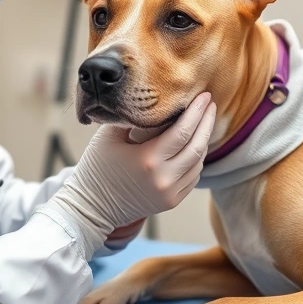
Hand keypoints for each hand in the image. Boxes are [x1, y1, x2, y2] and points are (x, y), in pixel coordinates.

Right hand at [39, 93, 215, 258]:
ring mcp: (170, 193)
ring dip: (203, 140)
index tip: (204, 96)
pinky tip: (194, 144)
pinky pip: (193, 176)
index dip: (197, 112)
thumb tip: (155, 100)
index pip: (183, 131)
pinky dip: (196, 159)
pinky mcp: (171, 202)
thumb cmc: (98, 166)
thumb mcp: (109, 136)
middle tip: (210, 103)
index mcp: (148, 160)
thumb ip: (133, 118)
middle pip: (197, 146)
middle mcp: (164, 179)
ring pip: (198, 162)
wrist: (92, 207)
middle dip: (206, 122)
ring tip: (203, 121)